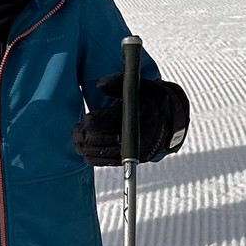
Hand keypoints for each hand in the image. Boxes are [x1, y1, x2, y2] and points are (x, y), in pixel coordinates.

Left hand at [73, 76, 189, 165]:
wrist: (168, 120)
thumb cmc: (150, 100)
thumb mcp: (138, 86)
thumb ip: (117, 83)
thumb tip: (99, 85)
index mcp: (137, 119)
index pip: (111, 123)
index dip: (95, 122)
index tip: (87, 117)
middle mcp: (134, 138)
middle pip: (101, 141)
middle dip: (86, 134)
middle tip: (78, 126)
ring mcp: (130, 152)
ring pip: (99, 154)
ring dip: (84, 146)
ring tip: (78, 135)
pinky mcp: (125, 159)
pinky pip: (103, 163)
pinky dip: (90, 156)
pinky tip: (84, 146)